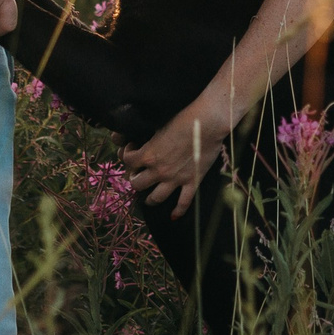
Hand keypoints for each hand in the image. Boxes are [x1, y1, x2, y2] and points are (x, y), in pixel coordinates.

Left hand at [122, 97, 232, 214]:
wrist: (207, 123)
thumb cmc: (184, 118)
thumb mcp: (159, 125)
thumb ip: (148, 137)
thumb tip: (140, 139)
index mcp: (149, 154)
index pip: (127, 161)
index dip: (126, 155)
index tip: (131, 150)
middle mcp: (159, 170)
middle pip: (137, 184)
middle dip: (135, 180)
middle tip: (139, 176)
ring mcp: (175, 179)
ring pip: (155, 198)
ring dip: (150, 199)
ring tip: (149, 198)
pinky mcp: (192, 182)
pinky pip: (183, 203)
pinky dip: (177, 211)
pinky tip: (173, 216)